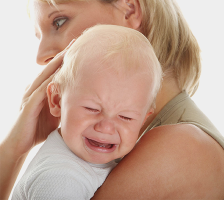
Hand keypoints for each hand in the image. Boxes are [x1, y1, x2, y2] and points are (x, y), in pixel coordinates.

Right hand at [6, 39, 74, 156]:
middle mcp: (34, 89)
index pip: (54, 71)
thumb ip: (63, 104)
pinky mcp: (29, 106)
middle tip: (75, 42)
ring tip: (68, 52)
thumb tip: (81, 101)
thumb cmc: (38, 129)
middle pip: (50, 68)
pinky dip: (50, 83)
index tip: (78, 48)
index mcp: (41, 90)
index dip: (65, 60)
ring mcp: (30, 96)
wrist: (20, 144)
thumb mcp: (55, 114)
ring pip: (45, 76)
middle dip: (62, 55)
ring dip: (56, 64)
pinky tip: (59, 75)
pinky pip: (41, 92)